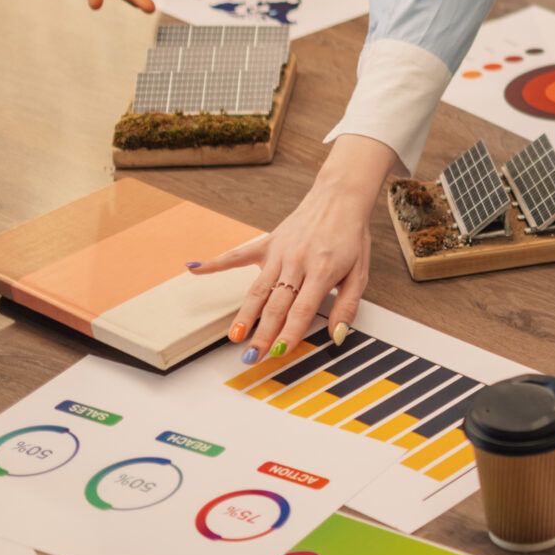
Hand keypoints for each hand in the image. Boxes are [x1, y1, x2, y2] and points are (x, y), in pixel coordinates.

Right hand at [193, 135, 396, 357]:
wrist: (340, 198)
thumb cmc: (351, 237)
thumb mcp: (360, 272)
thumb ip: (348, 306)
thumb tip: (338, 335)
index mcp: (322, 271)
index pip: (302, 310)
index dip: (289, 333)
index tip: (279, 353)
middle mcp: (297, 262)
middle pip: (276, 304)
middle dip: (263, 334)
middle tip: (252, 356)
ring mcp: (279, 252)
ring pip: (258, 289)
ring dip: (245, 314)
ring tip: (234, 336)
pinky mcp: (268, 242)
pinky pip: (238, 255)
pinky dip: (215, 262)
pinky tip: (195, 269)